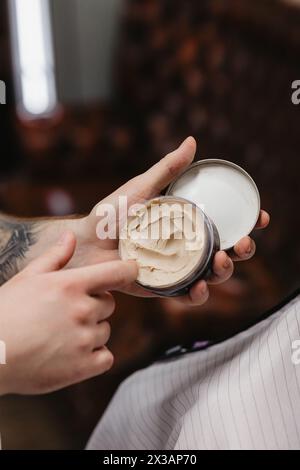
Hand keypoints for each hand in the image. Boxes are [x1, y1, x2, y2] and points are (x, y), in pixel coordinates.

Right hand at [0, 231, 136, 394]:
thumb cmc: (5, 312)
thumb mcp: (27, 278)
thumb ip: (54, 257)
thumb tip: (71, 237)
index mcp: (71, 285)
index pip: (117, 272)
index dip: (128, 270)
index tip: (132, 271)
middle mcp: (82, 310)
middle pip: (109, 304)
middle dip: (94, 306)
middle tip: (67, 313)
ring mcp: (84, 339)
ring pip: (105, 331)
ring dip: (91, 332)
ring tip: (61, 336)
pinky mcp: (83, 367)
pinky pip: (106, 357)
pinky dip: (94, 357)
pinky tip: (71, 355)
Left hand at [70, 137, 268, 306]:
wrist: (87, 241)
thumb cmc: (111, 213)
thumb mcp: (141, 187)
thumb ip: (167, 168)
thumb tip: (192, 141)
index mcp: (187, 222)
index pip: (225, 223)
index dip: (247, 222)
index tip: (259, 217)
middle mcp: (187, 245)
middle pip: (227, 250)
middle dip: (243, 249)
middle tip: (242, 244)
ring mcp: (178, 267)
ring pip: (213, 274)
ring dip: (225, 271)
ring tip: (220, 263)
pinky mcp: (164, 287)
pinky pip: (188, 295)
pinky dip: (198, 294)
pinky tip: (199, 287)